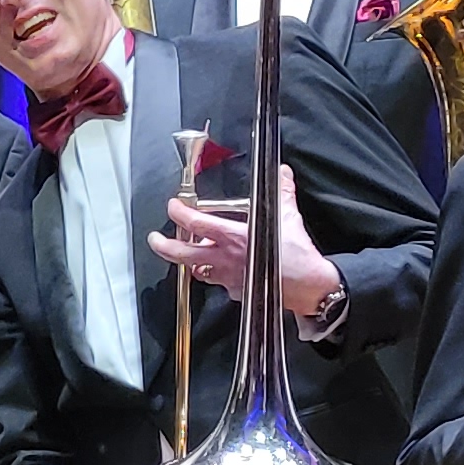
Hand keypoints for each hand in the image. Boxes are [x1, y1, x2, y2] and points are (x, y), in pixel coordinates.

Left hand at [154, 170, 336, 319]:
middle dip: (164, 247)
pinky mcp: (237, 291)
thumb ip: (282, 192)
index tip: (173, 206)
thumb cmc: (297, 255)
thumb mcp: (288, 216)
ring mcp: (228, 277)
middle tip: (156, 239)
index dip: (179, 213)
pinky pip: (220, 283)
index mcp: (233, 237)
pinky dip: (217, 276)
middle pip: (183, 255)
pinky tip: (220, 270)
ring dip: (190, 262)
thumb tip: (282, 174)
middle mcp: (225, 258)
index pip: (196, 224)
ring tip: (187, 255)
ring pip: (198, 271)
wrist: (308, 285)